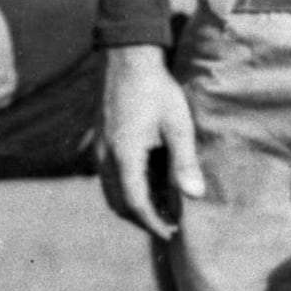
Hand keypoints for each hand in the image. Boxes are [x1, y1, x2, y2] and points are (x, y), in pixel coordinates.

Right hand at [97, 41, 206, 238]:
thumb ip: (184, 163)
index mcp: (124, 156)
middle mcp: (104, 157)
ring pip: (110, 192)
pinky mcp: (98, 141)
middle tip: (169, 223)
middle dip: (143, 218)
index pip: (136, 205)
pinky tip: (148, 180)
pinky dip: (125, 187)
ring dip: (133, 204)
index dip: (154, 223)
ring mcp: (97, 149)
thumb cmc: (156, 89)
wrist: (126, 57)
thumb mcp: (178, 125)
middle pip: (119, 204)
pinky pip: (107, 176)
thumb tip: (194, 196)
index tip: (172, 234)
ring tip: (162, 205)